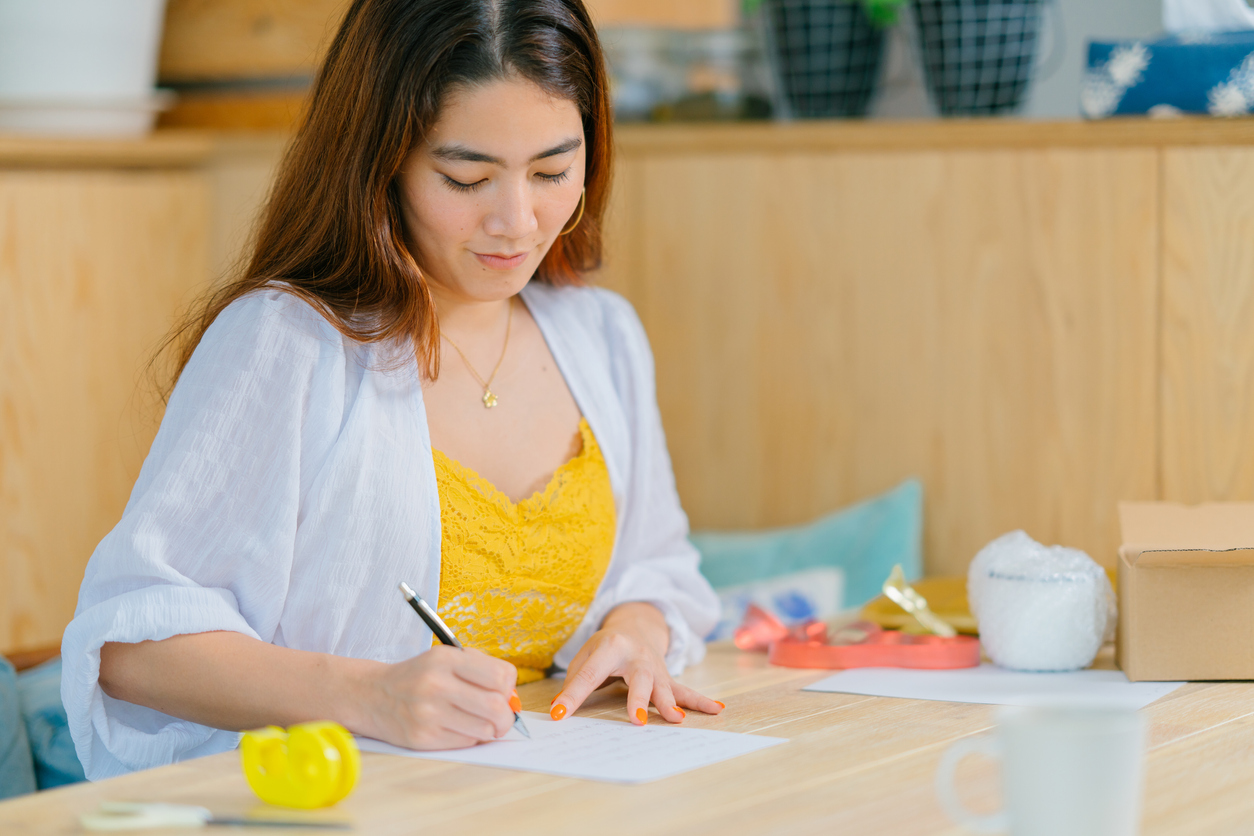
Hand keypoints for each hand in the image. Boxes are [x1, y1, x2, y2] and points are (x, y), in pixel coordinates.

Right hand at [357, 645, 520, 749]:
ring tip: (479, 722)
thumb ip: (480, 670)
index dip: (508, 687)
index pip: (501, 676)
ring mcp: (428, 713)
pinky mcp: (422, 738)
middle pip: (496, 706)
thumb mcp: (444, 658)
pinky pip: (466, 743)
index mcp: (445, 659)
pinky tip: (459, 728)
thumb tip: (511, 698)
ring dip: (490, 729)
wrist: (372, 695)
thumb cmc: (418, 676)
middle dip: (506, 715)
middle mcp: (436, 684)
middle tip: (501, 716)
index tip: (501, 691)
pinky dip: (471, 738)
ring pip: (485, 730)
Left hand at [550, 602, 724, 725]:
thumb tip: (559, 710)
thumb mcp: (585, 656)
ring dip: (671, 703)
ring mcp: (655, 667)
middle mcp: (636, 655)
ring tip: (677, 719)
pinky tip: (716, 708)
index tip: (560, 715)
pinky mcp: (666, 677)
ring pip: (664, 686)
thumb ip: (574, 682)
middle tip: (638, 720)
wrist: (636, 625)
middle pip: (638, 678)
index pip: (589, 674)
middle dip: (639, 699)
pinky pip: (684, 690)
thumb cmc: (606, 647)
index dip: (573, 695)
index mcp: (610, 646)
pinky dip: (700, 701)